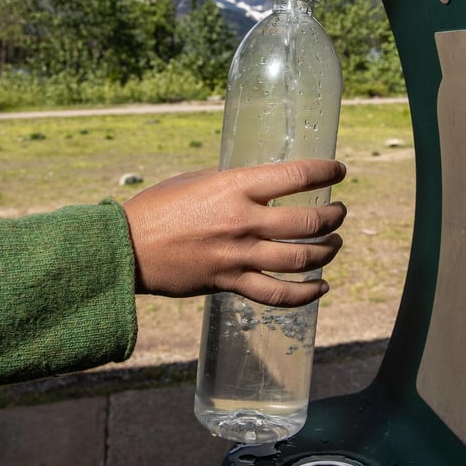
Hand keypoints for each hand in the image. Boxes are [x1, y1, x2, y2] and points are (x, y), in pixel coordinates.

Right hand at [122, 159, 346, 306]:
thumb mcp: (196, 180)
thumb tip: (261, 183)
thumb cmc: (158, 208)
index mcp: (234, 187)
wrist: (127, 248)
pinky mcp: (230, 283)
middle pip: (307, 223)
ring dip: (327, 251)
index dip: (326, 171)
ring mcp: (238, 256)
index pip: (296, 176)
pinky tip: (321, 287)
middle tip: (338, 212)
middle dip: (333, 217)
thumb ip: (232, 182)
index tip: (338, 170)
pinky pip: (278, 294)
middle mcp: (242, 221)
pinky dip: (306, 294)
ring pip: (300, 259)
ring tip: (335, 243)